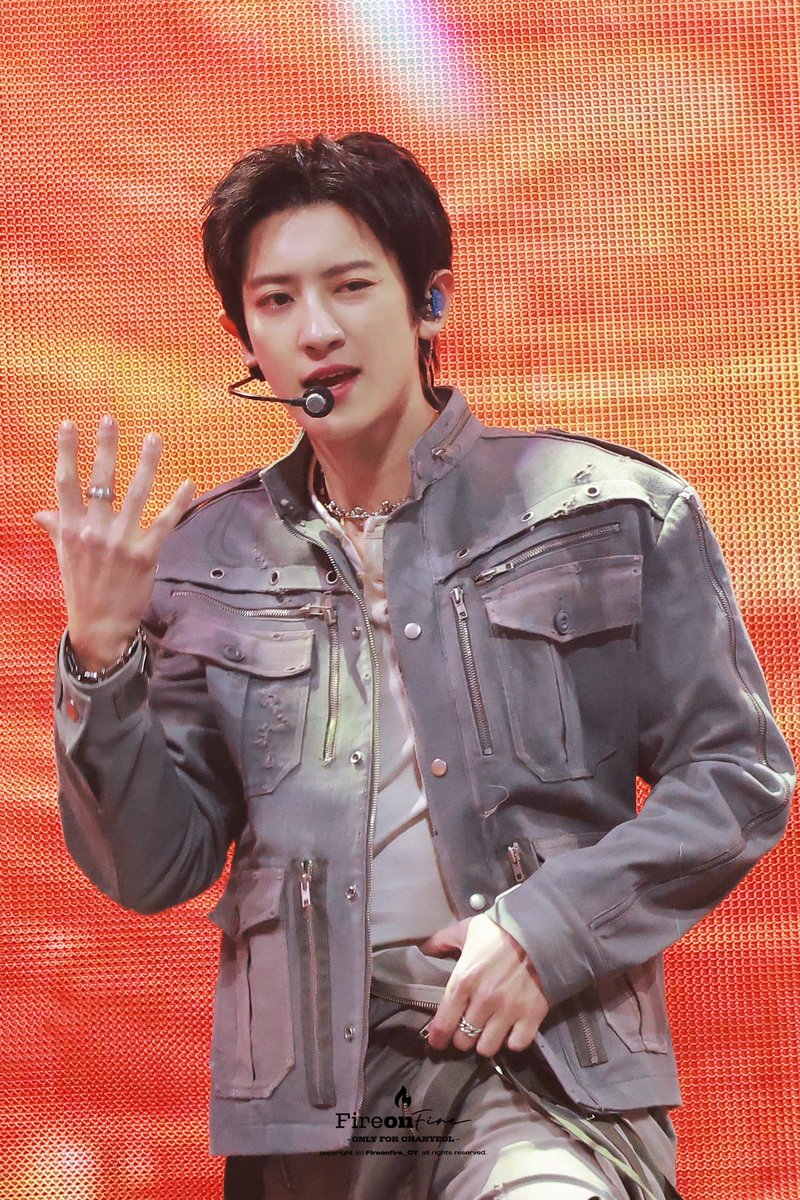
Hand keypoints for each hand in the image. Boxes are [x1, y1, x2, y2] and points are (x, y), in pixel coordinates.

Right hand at [33, 416, 194, 669]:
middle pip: (100, 481)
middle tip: (111, 419)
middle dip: (106, 447)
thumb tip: (41, 512)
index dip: (67, 451)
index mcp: (70, 529)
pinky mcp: (145, 555)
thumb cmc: (81, 589)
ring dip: (146, 463)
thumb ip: (56, 529)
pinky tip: (188, 483)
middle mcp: (93, 532)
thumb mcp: (64, 557)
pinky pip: (165, 523)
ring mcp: (120, 542)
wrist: (99, 626)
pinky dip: (178, 502)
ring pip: (135, 494)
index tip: (69, 424)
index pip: (66, 483)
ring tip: (153, 438)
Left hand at [419, 914, 548, 1057]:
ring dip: (486, 1042)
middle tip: (467, 1029)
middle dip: (463, 1038)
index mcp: (463, 981)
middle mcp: (483, 1000)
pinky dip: (513, 1041)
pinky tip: (511, 1031)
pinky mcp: (532, 1015)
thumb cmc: (500, 929)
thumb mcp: (466, 930)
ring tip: (487, 1032)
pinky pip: (517, 1044)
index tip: (437, 1041)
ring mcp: (508, 1010)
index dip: (437, 1038)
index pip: (443, 1024)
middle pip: (464, 1040)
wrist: (542, 928)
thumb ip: (441, 940)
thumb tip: (422, 948)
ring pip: (488, 1048)